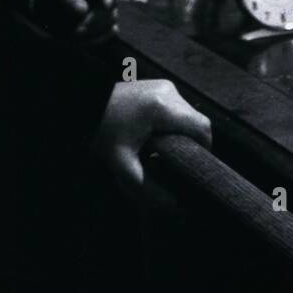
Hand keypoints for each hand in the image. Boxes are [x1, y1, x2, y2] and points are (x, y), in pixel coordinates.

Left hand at [32, 0, 118, 38]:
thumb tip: (82, 11)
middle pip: (111, 3)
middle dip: (95, 19)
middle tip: (77, 31)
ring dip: (95, 30)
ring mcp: (107, 3)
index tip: (106, 5)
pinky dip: (97, 37)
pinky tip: (83, 41)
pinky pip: (108, 30)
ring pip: (110, 19)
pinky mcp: (106, 18)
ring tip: (75, 35)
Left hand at [92, 79, 211, 196]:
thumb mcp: (123, 166)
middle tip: (178, 163)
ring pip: (189, 114)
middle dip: (192, 144)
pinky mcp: (159, 86)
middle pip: (198, 121)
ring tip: (166, 150)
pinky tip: (159, 136)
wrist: (87, 107)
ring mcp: (164, 85)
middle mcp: (167, 91)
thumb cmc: (101, 132)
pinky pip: (178, 108)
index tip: (194, 167)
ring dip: (183, 133)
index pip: (202, 128)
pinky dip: (175, 123)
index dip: (205, 150)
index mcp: (161, 107)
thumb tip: (175, 206)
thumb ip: (148, 189)